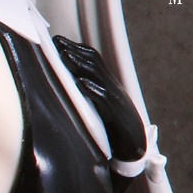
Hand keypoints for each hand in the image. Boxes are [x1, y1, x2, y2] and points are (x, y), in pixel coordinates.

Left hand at [52, 36, 145, 161]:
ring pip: (99, 76)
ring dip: (81, 65)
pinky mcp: (118, 114)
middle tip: (56, 42)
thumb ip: (88, 97)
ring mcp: (117, 100)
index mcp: (108, 86)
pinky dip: (93, 89)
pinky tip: (80, 83)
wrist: (136, 151)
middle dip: (75, 50)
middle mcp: (113, 89)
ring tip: (65, 55)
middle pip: (95, 63)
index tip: (58, 41)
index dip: (76, 49)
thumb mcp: (100, 110)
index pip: (93, 60)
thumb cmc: (115, 132)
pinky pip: (105, 99)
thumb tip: (67, 87)